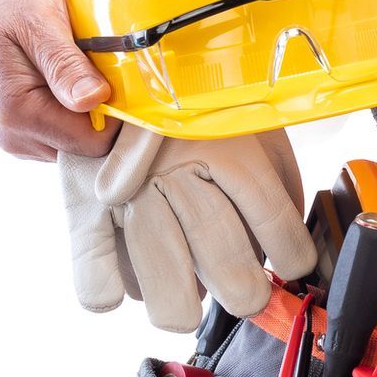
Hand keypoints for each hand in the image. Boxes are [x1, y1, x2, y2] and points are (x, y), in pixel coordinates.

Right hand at [0, 0, 115, 160]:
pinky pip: (66, 138)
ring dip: (91, 114)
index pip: (92, 142)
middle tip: (104, 71)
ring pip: (79, 145)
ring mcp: (18, 139)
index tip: (126, 82)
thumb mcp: (39, 20)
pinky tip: (73, 83)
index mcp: (16, 112)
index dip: (117, 115)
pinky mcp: (25, 135)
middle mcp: (13, 135)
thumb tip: (94, 98)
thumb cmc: (10, 3)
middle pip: (87, 149)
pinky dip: (77, 114)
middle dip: (104, 114)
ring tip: (84, 73)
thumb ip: (65, 64)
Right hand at [61, 124, 315, 331]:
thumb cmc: (189, 106)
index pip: (272, 218)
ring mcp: (128, 187)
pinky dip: (107, 291)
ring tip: (187, 309)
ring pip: (164, 277)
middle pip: (222, 255)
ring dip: (182, 306)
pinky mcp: (83, 200)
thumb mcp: (243, 123)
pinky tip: (125, 290)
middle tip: (244, 295)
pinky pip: (96, 272)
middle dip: (242, 291)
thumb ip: (270, 179)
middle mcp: (178, 166)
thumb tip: (283, 249)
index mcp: (228, 143)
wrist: (113, 67)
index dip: (291, 255)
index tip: (292, 265)